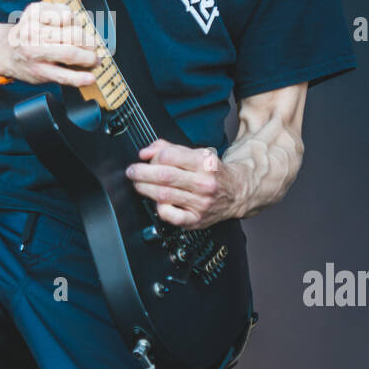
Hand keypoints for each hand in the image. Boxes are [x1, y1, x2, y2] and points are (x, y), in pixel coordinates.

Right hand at [0, 0, 106, 87]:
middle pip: (72, 34)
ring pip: (70, 53)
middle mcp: (32, 31)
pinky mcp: (39, 72)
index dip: (78, 22)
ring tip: (93, 59)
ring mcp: (34, 53)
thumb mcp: (51, 6)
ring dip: (88, 57)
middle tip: (92, 46)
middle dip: (88, 41)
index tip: (76, 26)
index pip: (67, 15)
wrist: (4, 53)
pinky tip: (90, 77)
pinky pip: (63, 75)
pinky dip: (80, 77)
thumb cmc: (35, 29)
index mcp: (35, 12)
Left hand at [125, 139, 245, 227]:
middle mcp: (204, 183)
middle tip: (132, 172)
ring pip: (164, 195)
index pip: (169, 157)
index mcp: (204, 163)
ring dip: (145, 189)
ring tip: (138, 184)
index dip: (153, 157)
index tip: (145, 158)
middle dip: (142, 173)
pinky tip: (157, 202)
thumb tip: (145, 153)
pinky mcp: (196, 219)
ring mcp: (201, 203)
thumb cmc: (212, 172)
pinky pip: (171, 216)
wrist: (236, 192)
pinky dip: (159, 209)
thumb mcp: (195, 153)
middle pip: (164, 176)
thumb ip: (169, 148)